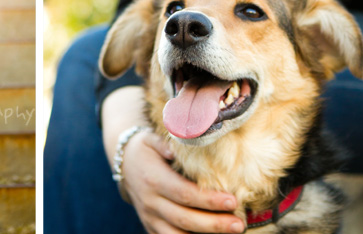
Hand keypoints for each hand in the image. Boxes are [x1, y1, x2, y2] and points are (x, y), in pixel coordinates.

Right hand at [120, 129, 244, 233]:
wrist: (124, 164)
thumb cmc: (144, 149)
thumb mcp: (151, 139)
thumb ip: (166, 142)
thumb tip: (182, 142)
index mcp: (154, 179)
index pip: (184, 193)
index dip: (208, 200)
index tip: (232, 200)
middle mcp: (150, 202)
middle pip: (184, 219)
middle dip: (213, 224)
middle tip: (238, 224)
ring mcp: (150, 217)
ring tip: (231, 233)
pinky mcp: (151, 227)